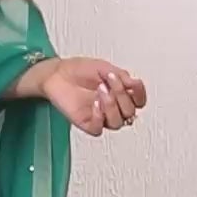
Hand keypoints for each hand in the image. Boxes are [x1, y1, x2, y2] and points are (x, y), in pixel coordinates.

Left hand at [31, 58, 147, 136]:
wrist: (57, 73)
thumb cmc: (79, 70)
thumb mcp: (105, 67)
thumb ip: (122, 77)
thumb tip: (135, 84)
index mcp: (120, 94)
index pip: (139, 102)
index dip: (140, 94)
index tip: (133, 83)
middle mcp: (112, 107)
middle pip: (130, 112)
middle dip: (122, 95)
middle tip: (110, 81)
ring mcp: (100, 116)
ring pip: (117, 123)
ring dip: (111, 106)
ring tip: (101, 90)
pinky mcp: (86, 123)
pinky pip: (98, 129)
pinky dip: (99, 117)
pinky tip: (95, 104)